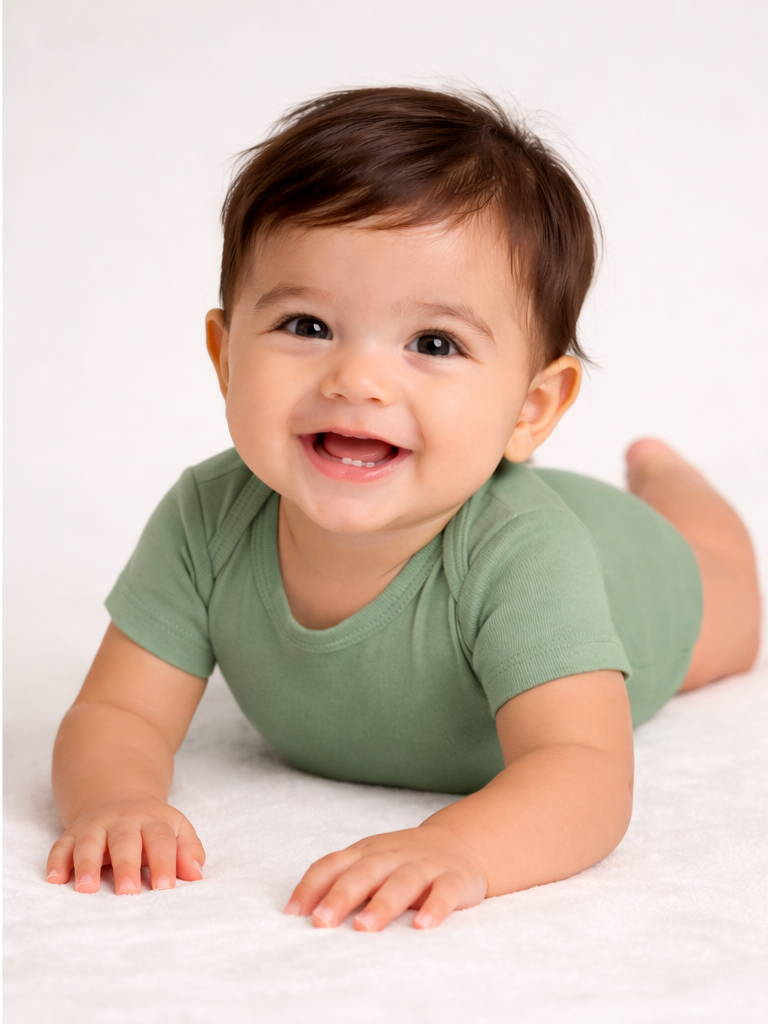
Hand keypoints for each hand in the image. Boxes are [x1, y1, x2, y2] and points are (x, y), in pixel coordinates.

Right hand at [45, 789, 204, 894]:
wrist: (119, 798)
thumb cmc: (152, 826)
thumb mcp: (177, 830)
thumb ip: (188, 851)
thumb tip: (197, 875)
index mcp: (152, 820)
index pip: (160, 840)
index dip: (164, 863)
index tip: (165, 887)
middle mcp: (122, 821)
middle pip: (124, 841)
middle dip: (125, 867)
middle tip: (128, 892)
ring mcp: (96, 826)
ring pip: (89, 842)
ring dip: (87, 865)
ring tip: (87, 888)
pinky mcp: (73, 834)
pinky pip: (61, 846)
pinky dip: (57, 861)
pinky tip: (55, 879)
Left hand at [283, 823, 487, 930]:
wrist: (458, 843)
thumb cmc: (401, 861)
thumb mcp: (370, 863)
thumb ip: (339, 881)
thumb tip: (297, 913)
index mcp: (367, 852)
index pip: (333, 864)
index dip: (311, 886)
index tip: (292, 914)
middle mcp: (393, 856)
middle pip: (364, 872)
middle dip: (342, 896)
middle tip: (322, 921)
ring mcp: (424, 866)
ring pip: (402, 881)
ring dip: (383, 903)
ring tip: (365, 927)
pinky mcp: (454, 879)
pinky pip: (445, 892)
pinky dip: (435, 908)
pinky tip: (423, 926)